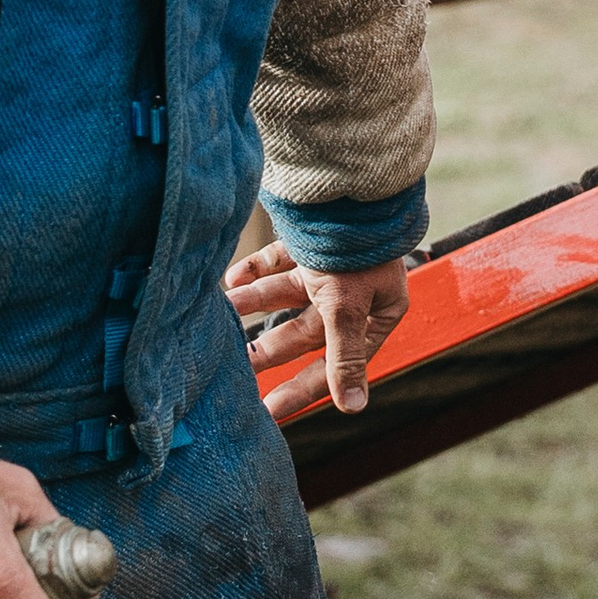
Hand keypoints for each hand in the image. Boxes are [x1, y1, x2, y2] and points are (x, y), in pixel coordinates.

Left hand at [225, 243, 410, 421]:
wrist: (348, 188)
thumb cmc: (356, 253)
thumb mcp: (348, 309)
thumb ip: (346, 358)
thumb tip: (353, 408)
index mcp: (376, 314)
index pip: (337, 363)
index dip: (303, 388)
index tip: (268, 410)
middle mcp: (353, 296)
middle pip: (304, 333)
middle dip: (268, 349)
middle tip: (235, 366)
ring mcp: (328, 270)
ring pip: (284, 297)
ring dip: (253, 306)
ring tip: (221, 315)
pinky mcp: (309, 246)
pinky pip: (277, 264)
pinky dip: (255, 272)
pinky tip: (233, 280)